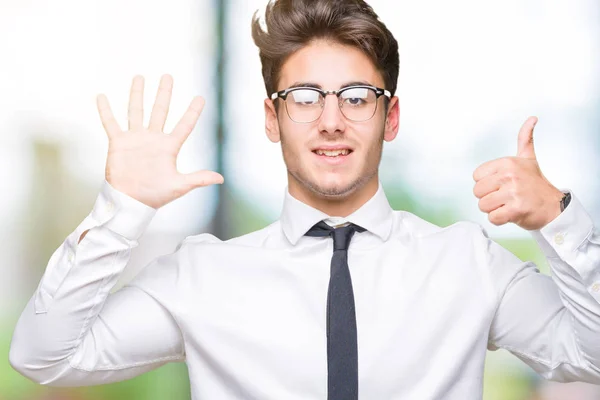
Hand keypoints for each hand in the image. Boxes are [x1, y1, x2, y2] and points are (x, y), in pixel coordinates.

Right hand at [97, 74, 223, 208]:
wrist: (130, 202)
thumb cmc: (155, 196)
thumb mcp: (179, 186)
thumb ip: (198, 179)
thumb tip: (221, 179)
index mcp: (169, 147)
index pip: (184, 125)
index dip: (192, 112)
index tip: (201, 98)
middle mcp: (153, 139)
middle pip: (160, 110)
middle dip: (164, 93)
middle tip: (168, 76)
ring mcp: (135, 139)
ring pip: (136, 111)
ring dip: (137, 94)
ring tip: (139, 76)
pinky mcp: (118, 143)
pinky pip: (110, 123)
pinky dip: (105, 110)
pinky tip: (101, 96)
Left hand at [472, 116, 563, 229]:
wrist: (554, 206)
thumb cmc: (536, 183)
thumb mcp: (528, 158)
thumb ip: (525, 138)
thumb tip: (532, 118)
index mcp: (507, 162)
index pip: (476, 176)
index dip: (486, 183)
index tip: (501, 184)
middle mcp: (510, 176)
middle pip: (477, 191)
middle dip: (488, 197)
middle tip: (505, 197)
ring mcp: (513, 193)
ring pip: (483, 205)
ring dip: (493, 209)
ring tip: (508, 204)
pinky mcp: (516, 210)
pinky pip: (492, 218)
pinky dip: (499, 219)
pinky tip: (511, 213)